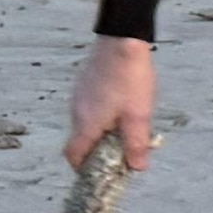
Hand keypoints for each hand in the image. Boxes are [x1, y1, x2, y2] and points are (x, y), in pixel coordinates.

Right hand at [65, 35, 155, 171]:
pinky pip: (88, 107)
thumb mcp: (138, 116)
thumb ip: (136, 144)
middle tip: (121, 151)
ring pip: (85, 123)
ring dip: (101, 131)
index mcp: (86, 124)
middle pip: (80, 140)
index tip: (99, 173)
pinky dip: (101, 114)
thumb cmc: (130, 78)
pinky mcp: (83, 83)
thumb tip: (137, 168)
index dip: (83, 169)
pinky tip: (121, 104)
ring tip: (126, 125)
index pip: (73, 155)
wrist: (121, 38)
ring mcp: (78, 95)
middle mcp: (76, 111)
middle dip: (98, 151)